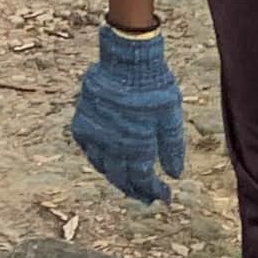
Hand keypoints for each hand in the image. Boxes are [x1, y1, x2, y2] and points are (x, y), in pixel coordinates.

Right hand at [68, 19, 186, 203]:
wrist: (125, 59)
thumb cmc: (153, 85)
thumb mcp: (171, 116)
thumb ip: (172, 147)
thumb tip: (174, 175)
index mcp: (136, 145)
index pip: (143, 180)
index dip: (154, 191)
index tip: (165, 198)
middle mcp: (112, 146)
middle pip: (121, 178)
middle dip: (136, 190)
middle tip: (147, 197)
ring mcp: (94, 135)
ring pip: (103, 167)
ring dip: (117, 178)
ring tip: (129, 183)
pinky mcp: (82, 123)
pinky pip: (89, 150)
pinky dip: (99, 160)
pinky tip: (108, 161)